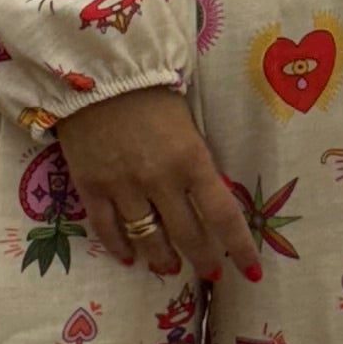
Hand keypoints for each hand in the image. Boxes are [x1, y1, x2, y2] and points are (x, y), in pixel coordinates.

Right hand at [59, 88, 260, 282]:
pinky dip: (119, 247)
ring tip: (169, 266)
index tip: (251, 272)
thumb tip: (206, 193)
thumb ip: (196, 159)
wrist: (96, 70)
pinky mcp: (91, 187)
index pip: (223, 215)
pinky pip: (106, 229)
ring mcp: (123, 187)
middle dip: (203, 260)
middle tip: (210, 272)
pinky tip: (128, 257)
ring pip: (147, 238)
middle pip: (187, 235)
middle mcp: (160, 180)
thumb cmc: (149, 88)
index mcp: (192, 160)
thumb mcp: (188, 120)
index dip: (240, 248)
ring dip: (161, 259)